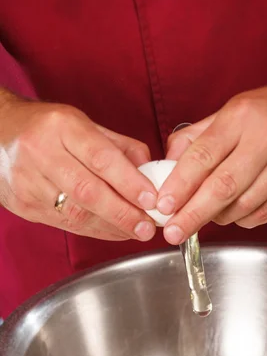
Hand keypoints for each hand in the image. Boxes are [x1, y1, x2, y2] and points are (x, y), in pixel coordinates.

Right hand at [0, 92, 157, 240]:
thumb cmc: (46, 128)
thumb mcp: (83, 124)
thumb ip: (118, 146)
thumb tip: (151, 171)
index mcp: (61, 127)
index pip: (101, 157)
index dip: (129, 182)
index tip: (152, 199)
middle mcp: (41, 153)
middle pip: (88, 191)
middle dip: (123, 213)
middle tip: (148, 226)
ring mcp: (28, 182)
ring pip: (76, 213)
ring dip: (112, 227)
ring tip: (136, 231)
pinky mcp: (24, 205)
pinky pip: (65, 224)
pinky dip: (95, 231)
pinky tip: (114, 231)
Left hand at [158, 53, 266, 244]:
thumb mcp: (232, 110)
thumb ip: (197, 137)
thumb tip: (167, 164)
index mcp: (243, 116)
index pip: (203, 155)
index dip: (180, 185)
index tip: (163, 206)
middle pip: (223, 187)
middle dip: (193, 214)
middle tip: (173, 232)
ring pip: (243, 206)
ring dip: (218, 217)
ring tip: (206, 214)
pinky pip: (264, 214)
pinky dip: (242, 218)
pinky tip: (235, 210)